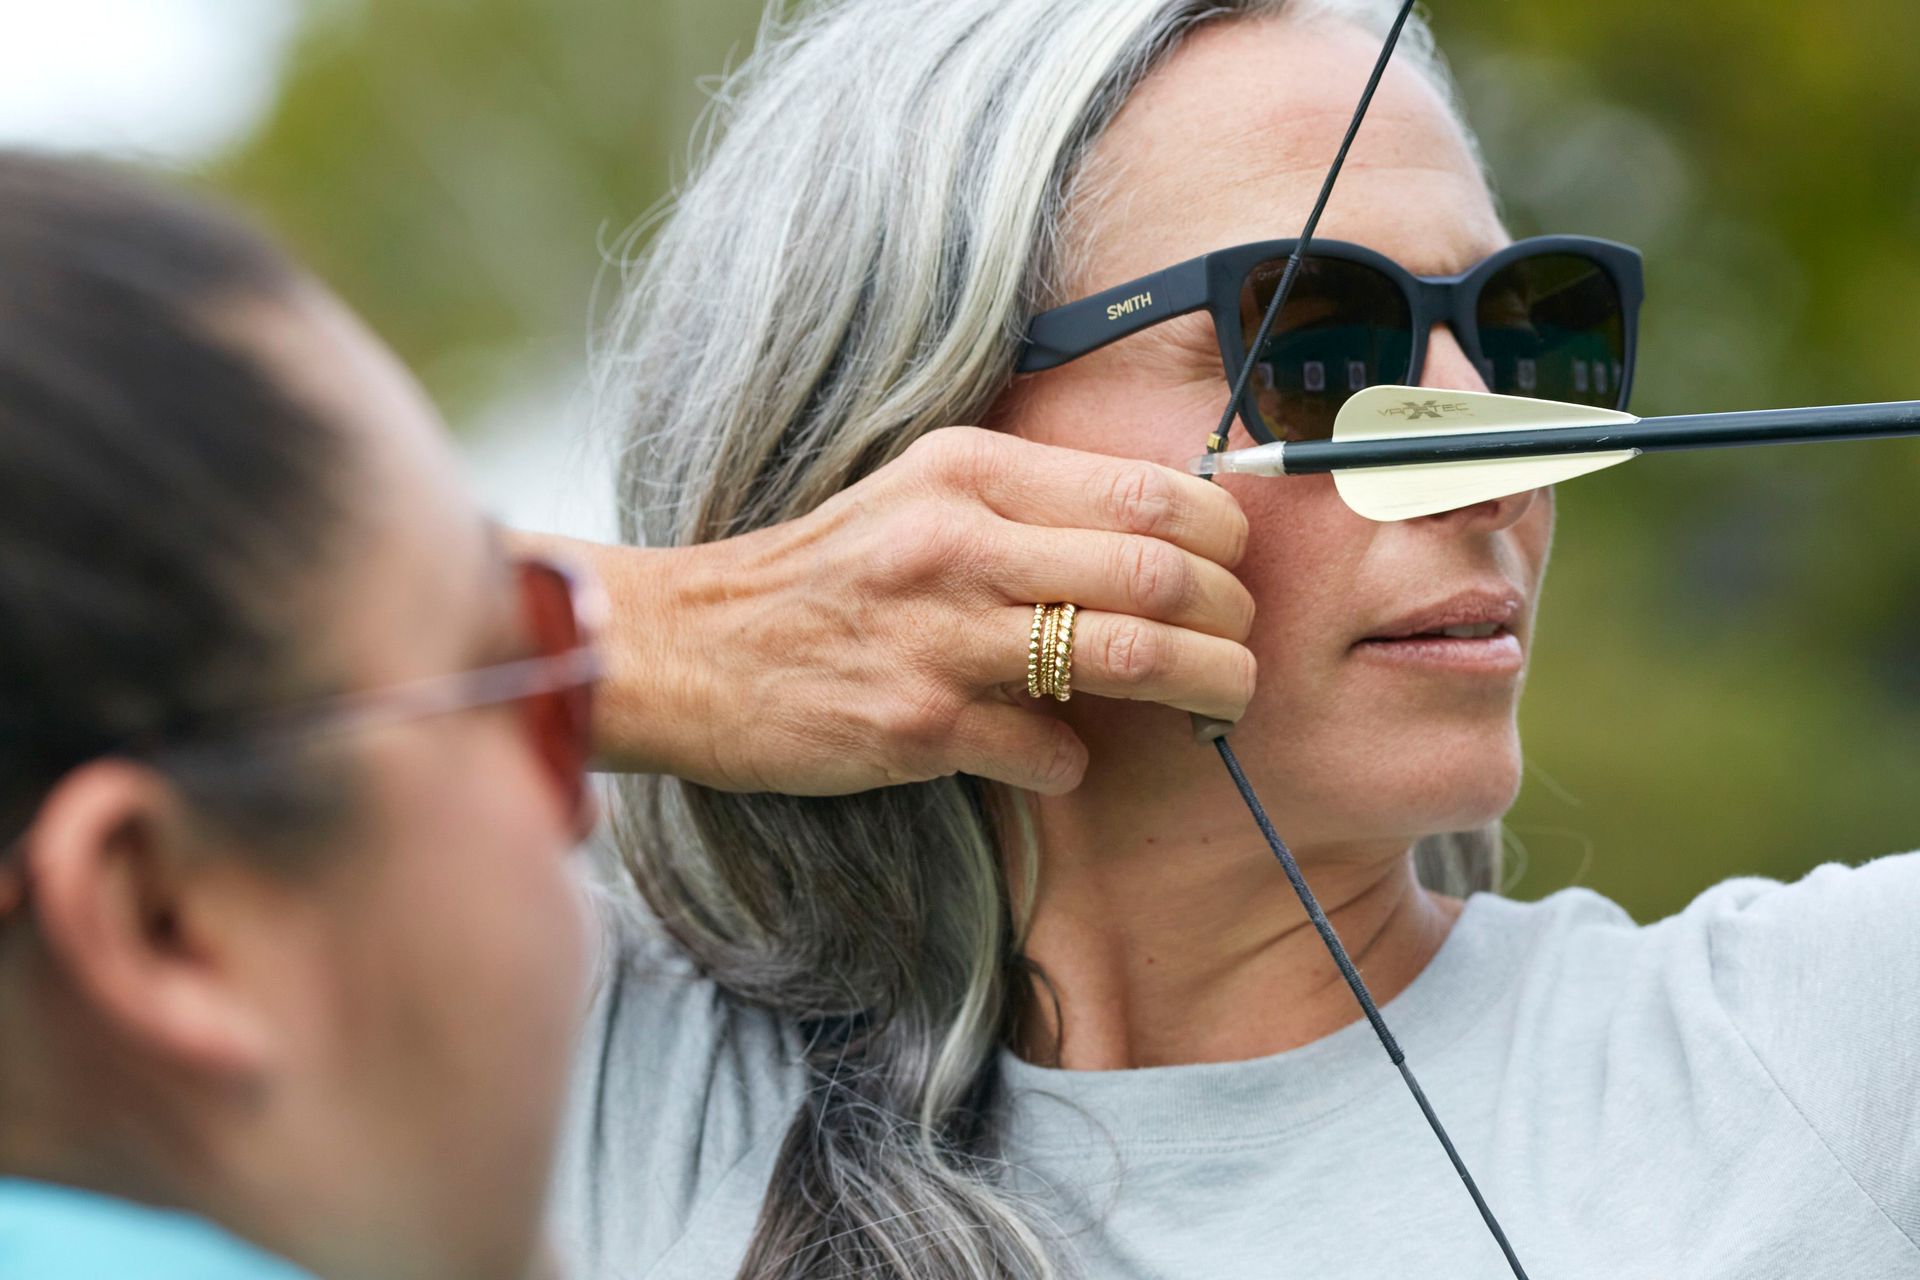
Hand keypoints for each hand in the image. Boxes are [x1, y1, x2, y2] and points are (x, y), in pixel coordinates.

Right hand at [515, 427, 1254, 794]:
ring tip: (1222, 702)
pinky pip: (1053, 749)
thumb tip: (1165, 538)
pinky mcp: (917, 725)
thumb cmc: (826, 574)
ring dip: (1204, 687)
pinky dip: (1077, 759)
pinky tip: (1062, 754)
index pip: (1149, 490)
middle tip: (1242, 649)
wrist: (692, 647)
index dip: (1222, 539)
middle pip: (1161, 574)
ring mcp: (939, 636)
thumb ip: (1031, 506)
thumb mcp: (922, 497)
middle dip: (1233, 620)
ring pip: (1132, 656)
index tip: (1233, 572)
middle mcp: (960, 541)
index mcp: (969, 470)